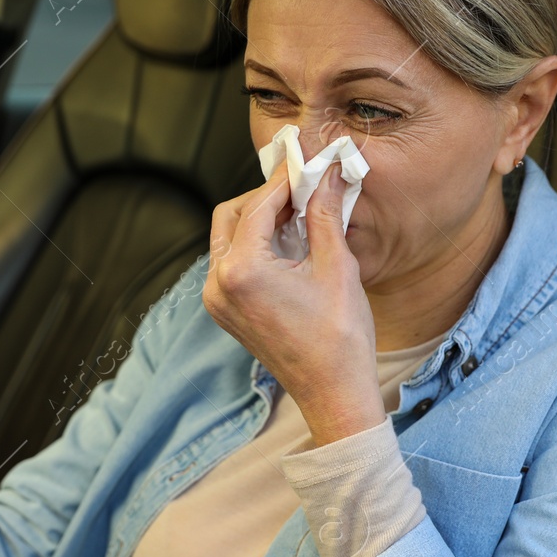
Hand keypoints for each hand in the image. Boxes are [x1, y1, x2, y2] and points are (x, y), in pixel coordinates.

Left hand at [203, 166, 384, 444]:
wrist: (333, 393)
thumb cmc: (339, 336)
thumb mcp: (336, 266)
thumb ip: (324, 213)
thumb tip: (329, 172)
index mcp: (241, 271)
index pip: (257, 207)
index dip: (285, 181)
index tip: (307, 163)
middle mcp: (217, 284)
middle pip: (230, 216)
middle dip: (265, 198)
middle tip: (303, 189)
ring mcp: (216, 300)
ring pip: (227, 238)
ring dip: (258, 220)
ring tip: (299, 214)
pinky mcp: (224, 311)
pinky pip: (230, 263)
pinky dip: (254, 245)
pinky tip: (288, 241)